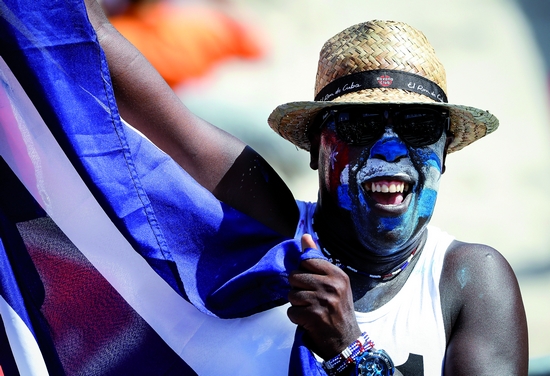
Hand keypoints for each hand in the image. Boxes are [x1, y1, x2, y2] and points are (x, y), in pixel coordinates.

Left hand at [287, 234, 361, 359]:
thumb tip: (305, 236)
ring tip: (311, 310)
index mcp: (337, 274)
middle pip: (295, 277)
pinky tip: (308, 320)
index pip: (306, 261)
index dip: (303, 273)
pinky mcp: (314, 316)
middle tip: (311, 300)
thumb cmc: (337, 309)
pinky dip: (296, 318)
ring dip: (297, 305)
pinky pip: (291, 311)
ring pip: (291, 295)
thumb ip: (317, 260)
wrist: (346, 341)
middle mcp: (332, 286)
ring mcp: (323, 301)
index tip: (312, 284)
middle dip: (298, 290)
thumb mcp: (333, 282)